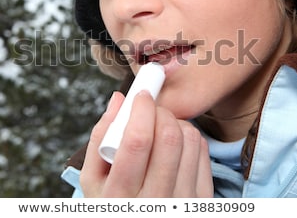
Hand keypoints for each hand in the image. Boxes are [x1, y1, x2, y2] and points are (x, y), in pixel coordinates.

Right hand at [80, 90, 212, 196]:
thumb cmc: (111, 201)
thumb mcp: (92, 178)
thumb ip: (100, 137)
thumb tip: (118, 99)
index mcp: (120, 196)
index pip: (138, 142)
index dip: (142, 109)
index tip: (141, 95)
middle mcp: (155, 202)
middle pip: (169, 138)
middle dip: (160, 112)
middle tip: (150, 110)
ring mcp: (182, 202)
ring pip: (190, 140)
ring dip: (175, 122)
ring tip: (160, 128)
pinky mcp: (201, 200)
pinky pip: (203, 151)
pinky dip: (189, 136)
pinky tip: (175, 143)